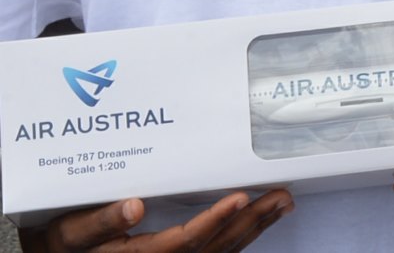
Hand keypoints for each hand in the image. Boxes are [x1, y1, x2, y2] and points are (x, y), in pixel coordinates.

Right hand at [23, 192, 292, 251]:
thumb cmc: (62, 243)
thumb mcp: (68, 232)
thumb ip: (98, 222)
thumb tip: (133, 205)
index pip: (184, 242)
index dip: (214, 221)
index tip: (240, 198)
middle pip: (213, 248)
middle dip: (249, 222)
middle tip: (280, 196)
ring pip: (220, 252)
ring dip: (253, 228)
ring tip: (281, 204)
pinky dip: (240, 237)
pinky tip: (257, 221)